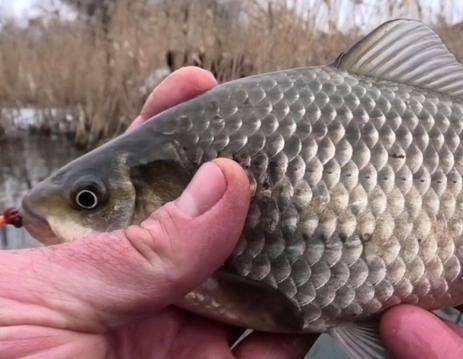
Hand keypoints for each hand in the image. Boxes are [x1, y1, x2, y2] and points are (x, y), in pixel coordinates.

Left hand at [0, 67, 314, 357]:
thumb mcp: (44, 304)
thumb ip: (138, 251)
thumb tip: (221, 184)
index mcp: (90, 264)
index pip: (136, 182)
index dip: (169, 131)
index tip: (202, 86)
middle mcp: (144, 296)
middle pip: (211, 227)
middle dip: (248, 187)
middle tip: (286, 151)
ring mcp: (186, 340)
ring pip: (256, 284)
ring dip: (290, 250)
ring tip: (320, 211)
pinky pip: (276, 346)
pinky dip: (304, 319)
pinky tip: (323, 287)